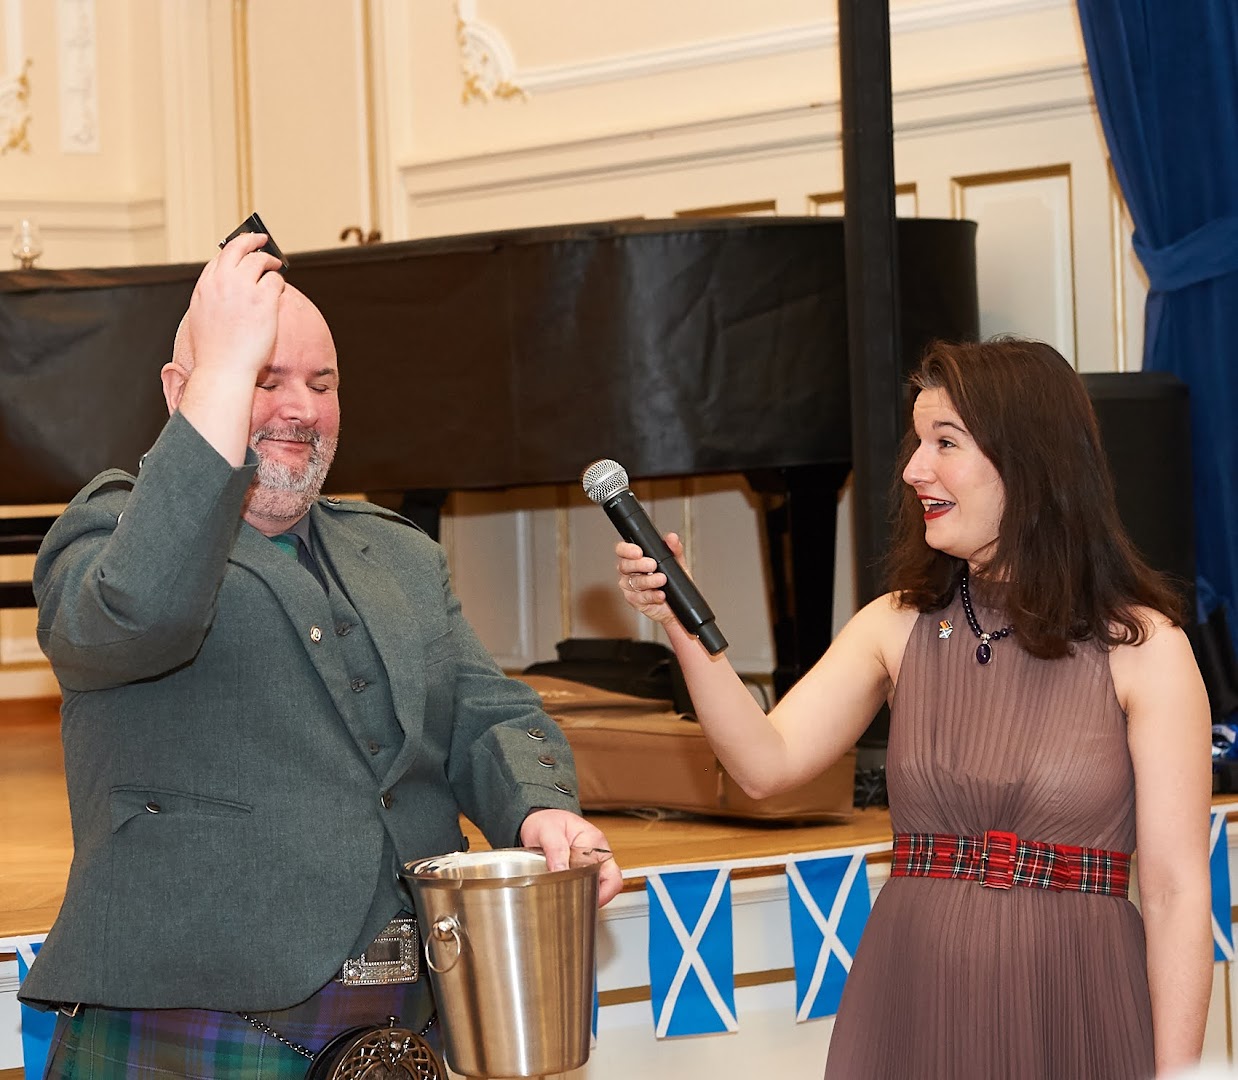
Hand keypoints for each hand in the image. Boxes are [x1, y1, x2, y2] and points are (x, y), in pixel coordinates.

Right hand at [186, 231, 284, 381]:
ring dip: (270, 261)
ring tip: (275, 265)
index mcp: (204, 286)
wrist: (224, 368)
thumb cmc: (215, 350)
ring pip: (260, 260)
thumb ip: (213, 295)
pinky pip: (276, 279)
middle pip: (238, 248)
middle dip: (251, 240)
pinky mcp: (264, 299)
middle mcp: (222, 282)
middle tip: (261, 238)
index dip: (233, 252)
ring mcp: (243, 289)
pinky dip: (278, 281)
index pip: (220, 258)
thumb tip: (228, 282)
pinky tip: (278, 288)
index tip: (241, 248)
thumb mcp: (202, 316)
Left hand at [519, 808, 622, 905]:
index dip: (604, 893)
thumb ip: (555, 850)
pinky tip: (563, 894)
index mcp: (595, 842)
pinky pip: (585, 885)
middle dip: (594, 897)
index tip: (588, 902)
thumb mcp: (548, 832)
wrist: (540, 818)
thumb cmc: (547, 822)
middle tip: (574, 904)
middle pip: (608, 884)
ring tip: (566, 899)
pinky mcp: (581, 869)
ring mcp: (591, 862)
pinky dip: (577, 892)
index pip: (612, 875)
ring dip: (584, 894)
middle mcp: (598, 853)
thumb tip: (561, 871)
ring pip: (597, 886)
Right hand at [616, 533, 684, 627]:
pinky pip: (640, 598)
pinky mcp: (635, 601)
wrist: (677, 604)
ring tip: (662, 580)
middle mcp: (629, 572)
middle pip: (624, 566)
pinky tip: (660, 594)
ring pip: (634, 582)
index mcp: (635, 558)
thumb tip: (672, 538)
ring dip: (649, 580)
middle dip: (639, 565)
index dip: (627, 550)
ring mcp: (630, 587)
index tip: (638, 551)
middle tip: (652, 565)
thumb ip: (674, 549)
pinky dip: (652, 596)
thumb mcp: (677, 563)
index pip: (622, 550)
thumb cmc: (673, 582)